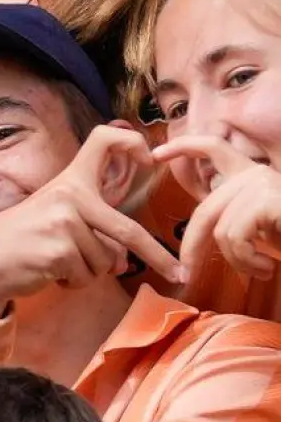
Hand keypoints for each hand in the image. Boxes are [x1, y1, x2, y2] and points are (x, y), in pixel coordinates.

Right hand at [0, 127, 183, 319]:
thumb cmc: (24, 241)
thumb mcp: (57, 218)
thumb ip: (93, 227)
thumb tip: (125, 260)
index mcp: (70, 180)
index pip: (103, 140)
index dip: (132, 143)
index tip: (150, 158)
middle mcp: (69, 194)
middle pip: (127, 230)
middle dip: (158, 256)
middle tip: (179, 275)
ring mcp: (64, 222)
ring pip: (106, 261)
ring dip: (88, 273)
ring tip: (57, 263)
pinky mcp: (59, 251)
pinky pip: (88, 276)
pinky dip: (74, 283)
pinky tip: (49, 273)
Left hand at [154, 136, 280, 279]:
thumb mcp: (259, 232)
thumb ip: (231, 223)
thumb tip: (194, 241)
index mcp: (252, 175)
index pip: (213, 148)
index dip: (183, 147)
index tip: (155, 154)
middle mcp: (256, 173)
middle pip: (205, 211)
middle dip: (192, 247)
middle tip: (187, 274)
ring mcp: (262, 183)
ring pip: (220, 230)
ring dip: (236, 260)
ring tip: (259, 270)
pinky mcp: (266, 198)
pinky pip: (234, 236)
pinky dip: (244, 260)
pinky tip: (266, 268)